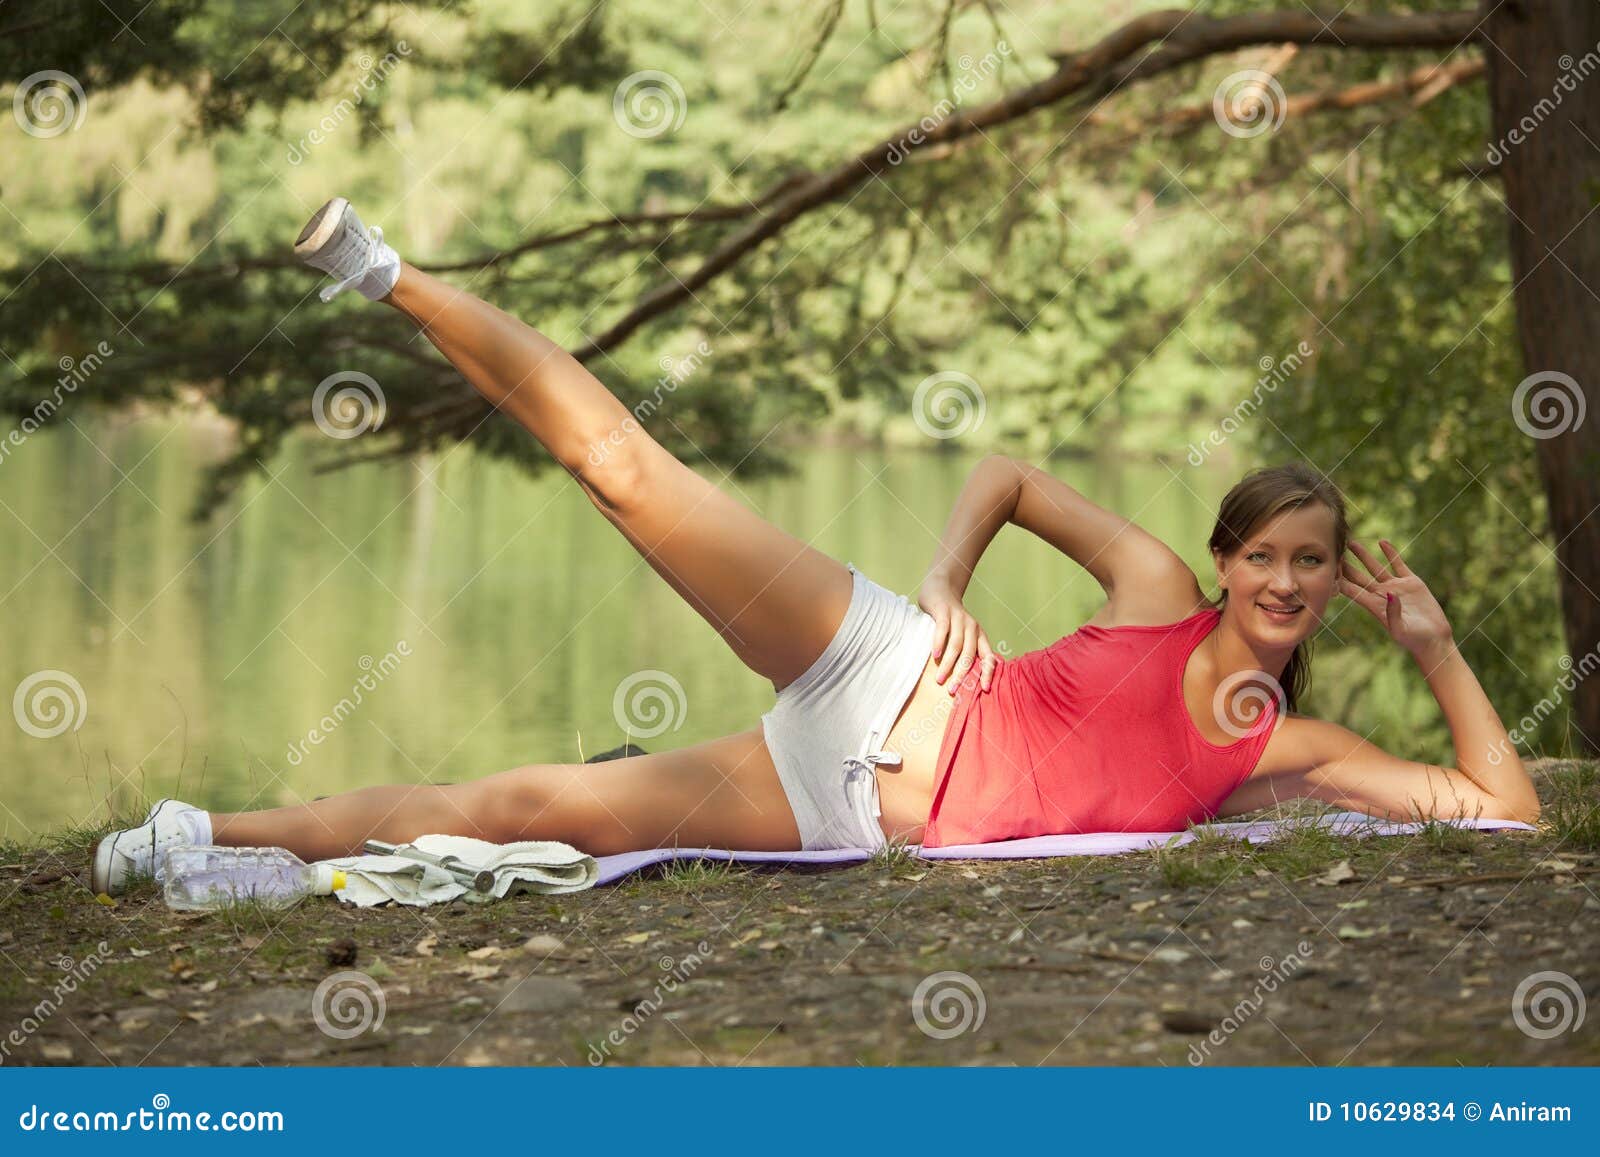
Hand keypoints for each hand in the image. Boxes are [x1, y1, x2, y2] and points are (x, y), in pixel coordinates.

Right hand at [918, 576, 996, 692]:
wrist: (941, 588)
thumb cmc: (950, 618)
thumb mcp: (962, 634)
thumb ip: (964, 651)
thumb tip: (962, 678)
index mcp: (979, 635)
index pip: (989, 657)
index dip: (988, 673)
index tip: (984, 690)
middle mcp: (972, 627)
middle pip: (970, 654)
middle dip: (961, 674)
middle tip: (953, 690)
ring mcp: (958, 618)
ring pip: (956, 645)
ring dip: (948, 664)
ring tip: (940, 679)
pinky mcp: (944, 611)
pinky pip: (943, 630)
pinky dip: (939, 643)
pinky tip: (935, 656)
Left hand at [1337, 539, 1454, 660]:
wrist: (1434, 639)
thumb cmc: (1414, 640)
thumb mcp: (1401, 630)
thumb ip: (1393, 614)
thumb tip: (1390, 594)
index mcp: (1373, 605)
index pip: (1351, 590)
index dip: (1339, 579)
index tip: (1328, 567)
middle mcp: (1381, 594)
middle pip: (1358, 577)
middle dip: (1346, 565)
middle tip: (1333, 550)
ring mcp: (1395, 587)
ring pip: (1375, 567)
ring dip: (1363, 556)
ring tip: (1352, 543)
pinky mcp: (1411, 582)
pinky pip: (1398, 564)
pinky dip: (1391, 553)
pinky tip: (1382, 542)